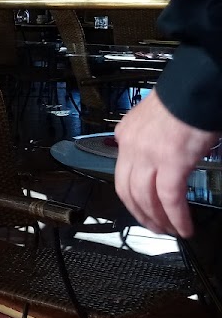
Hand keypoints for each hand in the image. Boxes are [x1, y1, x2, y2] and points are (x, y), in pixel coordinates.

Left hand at [115, 89, 220, 236]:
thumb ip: (149, 139)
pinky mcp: (172, 162)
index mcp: (125, 134)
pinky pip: (170, 198)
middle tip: (153, 226)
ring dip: (157, 219)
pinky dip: (176, 216)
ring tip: (169, 231)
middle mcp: (131, 146)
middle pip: (127, 190)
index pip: (121, 172)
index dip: (131, 195)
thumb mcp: (153, 120)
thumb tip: (157, 157)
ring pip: (145, 198)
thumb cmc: (183, 99)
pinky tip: (183, 228)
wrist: (196, 86)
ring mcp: (149, 155)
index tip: (141, 206)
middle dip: (139, 213)